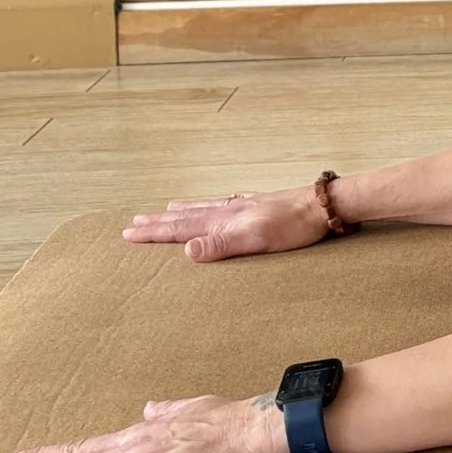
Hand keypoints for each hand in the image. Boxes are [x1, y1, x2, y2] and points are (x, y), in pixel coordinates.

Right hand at [123, 187, 328, 259]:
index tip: (127, 233)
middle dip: (159, 220)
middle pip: (187, 215)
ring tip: (166, 208)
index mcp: (223, 221)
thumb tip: (185, 252)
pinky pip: (228, 203)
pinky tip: (220, 200)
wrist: (324, 206)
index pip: (180, 228)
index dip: (154, 232)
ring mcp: (245, 206)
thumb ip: (221, 245)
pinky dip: (214, 203)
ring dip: (182, 210)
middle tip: (134, 221)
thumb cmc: (293, 226)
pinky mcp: (261, 205)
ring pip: (205, 207)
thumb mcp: (256, 240)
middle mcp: (230, 210)